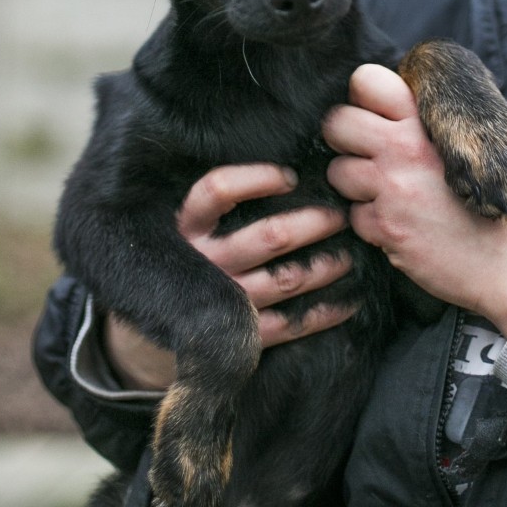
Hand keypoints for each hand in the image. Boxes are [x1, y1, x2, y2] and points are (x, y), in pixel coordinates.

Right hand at [105, 164, 354, 390]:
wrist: (157, 331)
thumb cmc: (184, 259)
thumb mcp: (185, 225)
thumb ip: (216, 201)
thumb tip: (279, 170)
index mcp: (185, 227)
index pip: (218, 190)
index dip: (258, 179)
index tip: (291, 176)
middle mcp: (205, 263)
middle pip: (270, 237)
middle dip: (313, 222)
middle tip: (340, 213)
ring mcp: (225, 301)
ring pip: (288, 279)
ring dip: (327, 265)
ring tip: (350, 253)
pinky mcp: (242, 336)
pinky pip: (292, 324)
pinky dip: (326, 312)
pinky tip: (349, 300)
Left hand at [323, 63, 506, 336]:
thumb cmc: (500, 202)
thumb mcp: (476, 144)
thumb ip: (430, 125)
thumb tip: (390, 110)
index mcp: (426, 122)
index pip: (367, 80)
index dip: (361, 97)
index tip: (371, 113)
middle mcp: (404, 149)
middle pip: (337, 123)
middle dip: (344, 139)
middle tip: (365, 154)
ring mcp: (391, 188)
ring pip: (338, 171)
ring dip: (355, 184)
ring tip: (386, 193)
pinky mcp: (386, 228)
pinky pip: (354, 215)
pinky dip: (371, 222)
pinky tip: (400, 224)